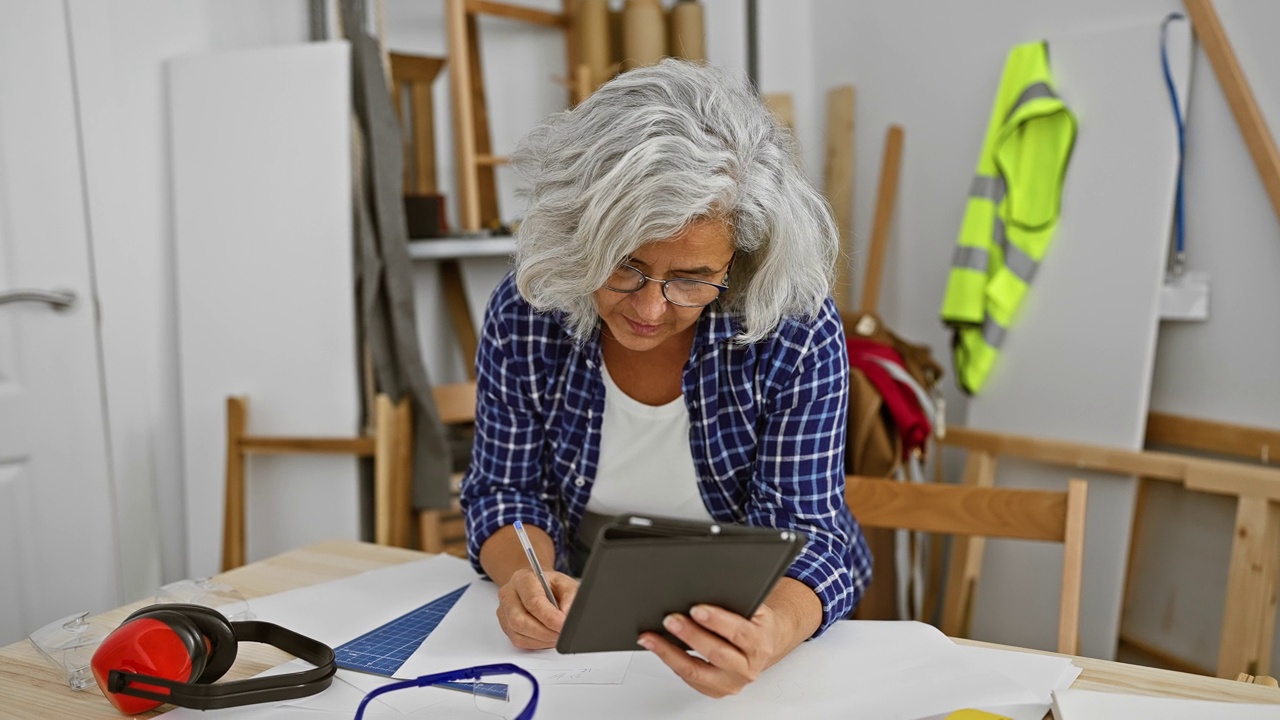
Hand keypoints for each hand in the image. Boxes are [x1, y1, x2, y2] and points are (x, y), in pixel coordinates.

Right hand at [495, 568, 578, 648]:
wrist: (539, 587)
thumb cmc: (551, 585)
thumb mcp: (565, 584)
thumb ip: (570, 596)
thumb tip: (566, 614)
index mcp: (523, 579)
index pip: (532, 601)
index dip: (549, 617)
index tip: (563, 624)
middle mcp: (509, 594)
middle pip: (520, 620)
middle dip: (544, 632)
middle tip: (561, 633)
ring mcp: (504, 612)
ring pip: (518, 634)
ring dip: (542, 639)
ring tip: (557, 635)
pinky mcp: (506, 626)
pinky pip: (519, 641)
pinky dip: (537, 643)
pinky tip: (548, 638)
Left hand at [636, 603, 787, 697]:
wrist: (764, 646)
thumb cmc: (754, 624)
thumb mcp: (754, 608)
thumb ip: (735, 601)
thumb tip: (706, 587)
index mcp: (759, 643)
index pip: (738, 632)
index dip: (716, 621)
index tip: (696, 609)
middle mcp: (747, 668)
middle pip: (716, 653)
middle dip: (690, 635)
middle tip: (670, 620)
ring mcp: (730, 683)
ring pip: (696, 671)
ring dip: (670, 653)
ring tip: (651, 638)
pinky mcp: (715, 690)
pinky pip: (688, 678)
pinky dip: (670, 662)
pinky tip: (657, 649)